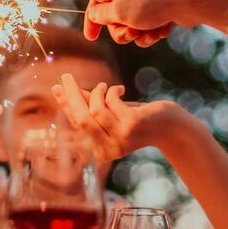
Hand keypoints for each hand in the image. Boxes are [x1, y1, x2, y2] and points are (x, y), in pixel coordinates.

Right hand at [51, 74, 182, 162]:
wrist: (170, 128)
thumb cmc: (138, 120)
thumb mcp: (110, 114)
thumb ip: (89, 105)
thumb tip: (63, 91)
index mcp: (101, 151)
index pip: (77, 124)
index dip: (66, 105)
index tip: (56, 87)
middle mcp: (108, 149)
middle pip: (82, 119)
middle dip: (72, 95)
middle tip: (66, 77)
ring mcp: (120, 138)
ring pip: (94, 109)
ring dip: (96, 92)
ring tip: (102, 86)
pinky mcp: (130, 125)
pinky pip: (110, 102)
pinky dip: (110, 92)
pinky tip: (119, 90)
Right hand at [84, 0, 186, 45]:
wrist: (188, 1)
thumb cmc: (152, 5)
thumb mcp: (120, 12)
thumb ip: (102, 15)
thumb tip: (93, 14)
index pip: (96, 1)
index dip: (92, 21)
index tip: (92, 39)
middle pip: (114, 17)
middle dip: (122, 30)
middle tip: (132, 33)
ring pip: (132, 25)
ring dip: (139, 34)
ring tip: (150, 33)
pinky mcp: (159, 7)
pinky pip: (147, 25)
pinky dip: (152, 31)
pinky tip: (162, 30)